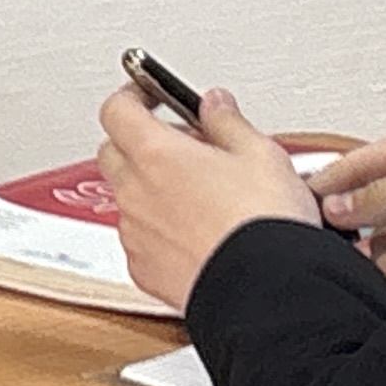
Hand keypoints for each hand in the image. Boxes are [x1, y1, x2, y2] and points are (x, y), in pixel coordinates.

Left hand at [95, 82, 324, 310]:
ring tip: (199, 196)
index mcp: (156, 153)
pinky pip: (139, 240)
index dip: (133, 96)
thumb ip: (228, 121)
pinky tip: (196, 235)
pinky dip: (158, 231)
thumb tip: (214, 104)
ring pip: (127, 198)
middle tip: (184, 146)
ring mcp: (135, 233)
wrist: (270, 291)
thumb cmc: (266, 226)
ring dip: (150, 189)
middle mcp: (135, 191)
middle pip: (114, 151)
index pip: (117, 109)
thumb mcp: (263, 154)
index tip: (152, 95)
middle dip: (140, 142)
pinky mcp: (143, 269)